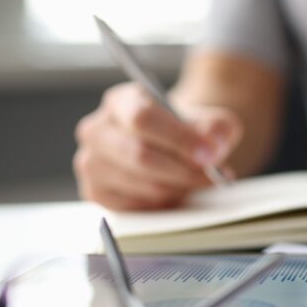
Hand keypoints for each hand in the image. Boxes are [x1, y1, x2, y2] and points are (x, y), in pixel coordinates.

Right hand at [73, 82, 242, 209]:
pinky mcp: (95, 192)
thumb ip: (215, 128)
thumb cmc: (186, 131)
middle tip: (212, 176)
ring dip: (177, 187)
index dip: (177, 138)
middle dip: (182, 169)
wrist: (171, 149)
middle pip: (139, 154)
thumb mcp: (208, 121)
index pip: (142, 118)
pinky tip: (178, 192)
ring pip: (140, 183)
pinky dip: (163, 202)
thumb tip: (212, 145)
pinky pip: (134, 205)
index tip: (208, 154)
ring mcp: (91, 162)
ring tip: (200, 182)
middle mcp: (97, 129)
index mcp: (121, 101)